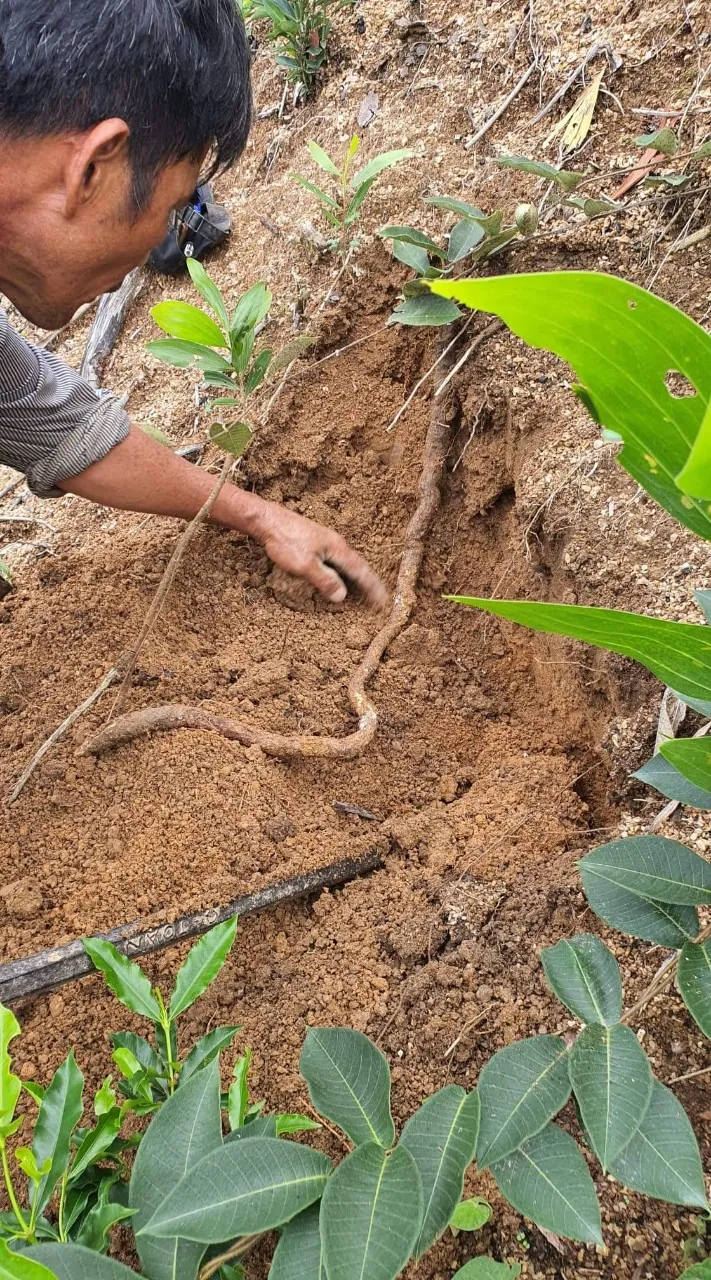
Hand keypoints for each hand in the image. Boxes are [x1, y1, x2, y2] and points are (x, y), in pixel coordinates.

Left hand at [251, 499, 388, 608]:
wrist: (266, 520)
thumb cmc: (284, 540)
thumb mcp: (304, 566)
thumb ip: (324, 581)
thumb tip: (342, 596)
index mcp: (337, 549)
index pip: (361, 572)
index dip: (373, 588)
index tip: (383, 602)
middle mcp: (336, 544)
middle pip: (358, 567)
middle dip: (369, 584)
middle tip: (379, 600)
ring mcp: (326, 542)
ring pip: (347, 563)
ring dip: (357, 578)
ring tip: (365, 591)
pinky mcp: (315, 543)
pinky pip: (336, 561)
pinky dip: (343, 572)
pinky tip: (339, 576)